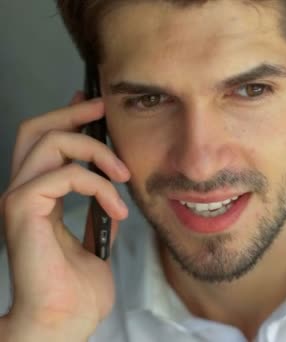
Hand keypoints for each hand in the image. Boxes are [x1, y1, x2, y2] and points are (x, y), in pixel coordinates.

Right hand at [0, 92, 129, 340]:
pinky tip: (117, 205)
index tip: (94, 106)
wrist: (64, 321)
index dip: (66, 119)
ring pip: (48, 142)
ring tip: (124, 175)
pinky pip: (63, 175)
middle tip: (103, 108)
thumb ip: (98, 212)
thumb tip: (113, 192)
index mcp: (38, 199)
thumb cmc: (77, 290)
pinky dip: (97, 184)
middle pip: (35, 130)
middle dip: (72, 113)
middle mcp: (22, 193)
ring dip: (95, 151)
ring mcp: (18, 200)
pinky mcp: (22, 210)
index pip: (43, 145)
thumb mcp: (96, 240)